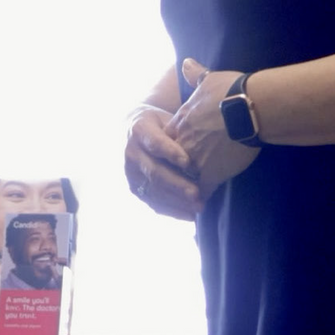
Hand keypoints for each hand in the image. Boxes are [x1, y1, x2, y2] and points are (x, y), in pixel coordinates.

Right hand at [124, 103, 203, 221]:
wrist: (135, 132)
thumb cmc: (162, 125)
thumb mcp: (169, 119)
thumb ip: (181, 130)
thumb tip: (204, 142)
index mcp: (139, 131)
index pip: (155, 142)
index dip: (170, 152)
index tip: (187, 162)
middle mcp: (132, 153)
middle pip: (155, 171)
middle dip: (177, 184)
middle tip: (197, 194)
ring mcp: (131, 174)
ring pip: (154, 190)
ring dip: (177, 201)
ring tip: (198, 207)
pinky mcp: (135, 189)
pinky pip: (153, 203)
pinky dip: (173, 211)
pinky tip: (190, 215)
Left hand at [166, 59, 262, 193]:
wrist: (248, 108)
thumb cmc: (231, 91)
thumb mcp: (208, 79)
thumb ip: (195, 75)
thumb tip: (186, 63)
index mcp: (180, 124)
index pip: (167, 143)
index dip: (172, 151)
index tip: (178, 157)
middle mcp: (181, 145)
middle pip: (169, 166)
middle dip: (173, 176)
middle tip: (177, 185)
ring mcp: (194, 163)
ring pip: (181, 184)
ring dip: (183, 192)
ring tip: (188, 201)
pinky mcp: (209, 176)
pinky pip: (201, 195)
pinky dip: (201, 202)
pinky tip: (202, 208)